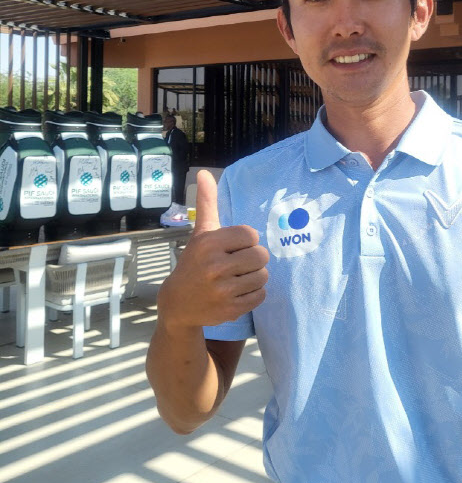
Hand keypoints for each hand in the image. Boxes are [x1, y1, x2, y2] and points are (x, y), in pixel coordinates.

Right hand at [157, 170, 268, 329]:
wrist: (178, 304)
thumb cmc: (194, 262)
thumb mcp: (200, 233)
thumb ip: (206, 203)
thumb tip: (204, 172)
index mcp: (209, 243)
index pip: (251, 235)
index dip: (246, 241)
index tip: (233, 247)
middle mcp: (215, 266)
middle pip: (261, 256)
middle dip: (253, 259)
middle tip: (238, 264)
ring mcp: (223, 290)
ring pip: (263, 276)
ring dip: (254, 277)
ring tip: (237, 278)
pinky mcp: (231, 309)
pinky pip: (261, 295)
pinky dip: (254, 293)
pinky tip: (237, 291)